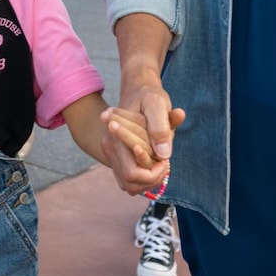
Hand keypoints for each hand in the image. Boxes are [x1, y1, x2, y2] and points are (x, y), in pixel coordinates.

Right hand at [104, 80, 178, 195]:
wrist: (137, 90)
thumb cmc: (149, 96)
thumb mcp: (157, 105)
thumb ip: (161, 127)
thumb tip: (164, 154)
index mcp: (116, 138)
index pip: (133, 174)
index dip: (154, 173)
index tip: (165, 159)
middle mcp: (110, 148)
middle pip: (130, 184)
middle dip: (152, 180)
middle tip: (164, 164)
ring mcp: (111, 153)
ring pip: (129, 186)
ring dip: (147, 181)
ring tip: (160, 165)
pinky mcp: (116, 156)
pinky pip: (128, 179)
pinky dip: (143, 178)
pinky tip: (153, 164)